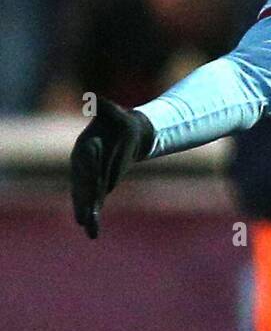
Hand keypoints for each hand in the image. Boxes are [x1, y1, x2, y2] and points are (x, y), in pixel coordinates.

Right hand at [71, 99, 154, 238]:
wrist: (126, 134)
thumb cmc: (119, 122)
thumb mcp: (113, 113)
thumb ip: (104, 107)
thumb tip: (96, 98)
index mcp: (85, 146)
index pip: (85, 157)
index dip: (88, 165)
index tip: (90, 177)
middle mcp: (83, 165)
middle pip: (82, 181)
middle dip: (84, 195)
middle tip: (83, 207)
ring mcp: (89, 178)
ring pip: (85, 197)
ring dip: (85, 211)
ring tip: (86, 225)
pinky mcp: (97, 187)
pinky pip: (93, 204)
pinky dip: (92, 217)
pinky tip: (92, 232)